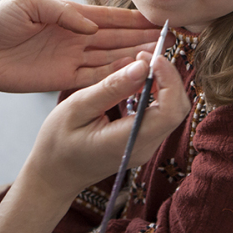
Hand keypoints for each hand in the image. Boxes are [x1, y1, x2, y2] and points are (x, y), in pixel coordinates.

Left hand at [0, 0, 160, 112]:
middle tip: (171, 38)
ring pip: (111, 58)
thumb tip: (90, 25)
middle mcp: (75, 36)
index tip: (159, 18)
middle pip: (117, 37)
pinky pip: (95, 78)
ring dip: (135, 57)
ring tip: (161, 56)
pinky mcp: (63, 79)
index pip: (108, 16)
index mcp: (68, 14)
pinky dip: (116, 76)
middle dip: (143, 37)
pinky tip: (136, 74)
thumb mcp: (26, 4)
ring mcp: (71, 58)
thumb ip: (60, 12)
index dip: (133, 17)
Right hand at [0, 53, 187, 232]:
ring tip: (139, 64)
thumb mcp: (77, 108)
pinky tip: (136, 81)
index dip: (169, 79)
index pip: (170, 111)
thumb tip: (141, 66)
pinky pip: (160, 115)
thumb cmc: (57, 144)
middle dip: (168, 77)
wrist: (54, 176)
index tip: (152, 57)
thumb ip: (111, 88)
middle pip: (178, 109)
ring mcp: (145, 146)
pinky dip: (156, 93)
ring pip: (172, 111)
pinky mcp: (142, 141)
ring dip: (163, 83)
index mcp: (128, 140)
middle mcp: (144, 146)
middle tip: (144, 56)